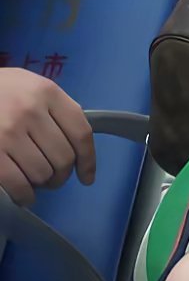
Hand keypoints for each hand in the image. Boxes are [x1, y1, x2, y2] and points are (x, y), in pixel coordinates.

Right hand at [0, 69, 95, 205]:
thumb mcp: (29, 85)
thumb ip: (55, 107)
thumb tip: (77, 141)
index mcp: (46, 92)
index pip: (80, 132)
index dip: (88, 160)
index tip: (86, 177)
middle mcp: (30, 111)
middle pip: (64, 158)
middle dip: (61, 175)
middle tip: (52, 177)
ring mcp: (8, 133)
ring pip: (43, 174)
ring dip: (41, 183)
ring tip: (32, 178)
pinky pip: (19, 185)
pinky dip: (25, 196)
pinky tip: (23, 194)